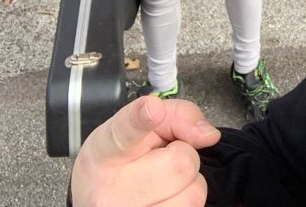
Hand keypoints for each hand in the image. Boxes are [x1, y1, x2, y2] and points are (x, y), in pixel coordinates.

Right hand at [71, 96, 220, 206]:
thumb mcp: (144, 124)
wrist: (98, 195)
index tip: (152, 109)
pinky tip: (165, 197)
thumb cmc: (123, 158)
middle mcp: (110, 190)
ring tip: (163, 181)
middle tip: (162, 159)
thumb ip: (178, 115)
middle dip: (183, 156)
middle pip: (181, 164)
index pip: (126, 132)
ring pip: (193, 194)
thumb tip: (208, 135)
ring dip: (187, 184)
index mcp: (107, 151)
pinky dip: (186, 200)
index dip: (142, 118)